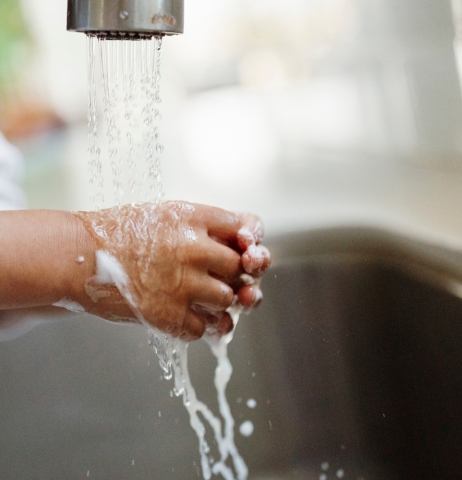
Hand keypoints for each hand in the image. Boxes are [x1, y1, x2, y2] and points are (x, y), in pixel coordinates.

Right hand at [74, 201, 269, 340]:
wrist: (77, 257)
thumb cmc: (120, 234)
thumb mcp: (166, 215)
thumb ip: (204, 227)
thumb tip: (243, 245)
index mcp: (194, 218)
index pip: (247, 226)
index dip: (251, 240)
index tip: (246, 250)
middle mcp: (195, 249)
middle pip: (242, 266)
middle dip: (235, 274)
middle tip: (221, 278)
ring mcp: (184, 283)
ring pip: (230, 299)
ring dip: (218, 303)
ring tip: (198, 298)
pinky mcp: (169, 316)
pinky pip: (206, 328)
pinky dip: (199, 325)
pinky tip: (184, 315)